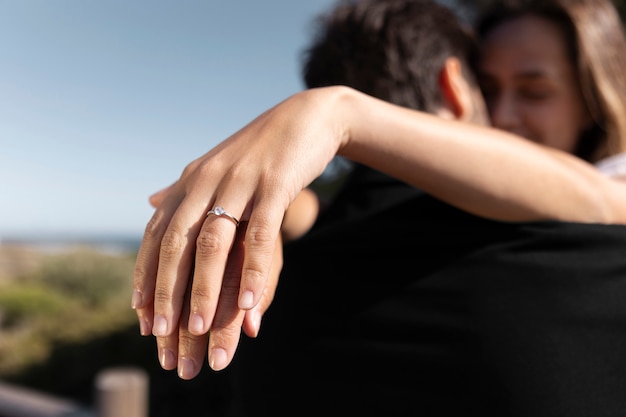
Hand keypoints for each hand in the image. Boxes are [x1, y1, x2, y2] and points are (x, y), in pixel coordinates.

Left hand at [131, 87, 346, 370]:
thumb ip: (184, 189)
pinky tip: (251, 306)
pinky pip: (261, 235)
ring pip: (214, 243)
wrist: (307, 118)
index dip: (146, 274)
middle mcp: (208, 181)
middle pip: (177, 243)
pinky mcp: (275, 185)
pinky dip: (254, 272)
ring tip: (200, 330)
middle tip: (163, 334)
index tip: (141, 316)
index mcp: (192, 181)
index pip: (158, 234)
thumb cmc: (260, 150)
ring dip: (205, 289)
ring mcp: (241, 183)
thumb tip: (151, 201)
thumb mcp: (216, 167)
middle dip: (167, 290)